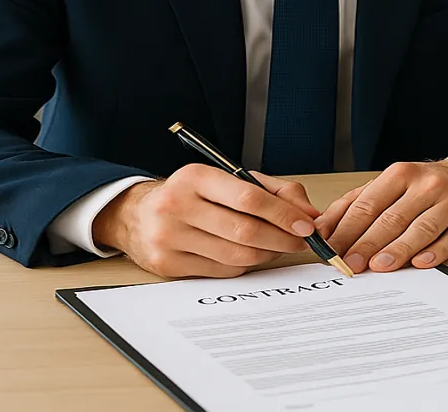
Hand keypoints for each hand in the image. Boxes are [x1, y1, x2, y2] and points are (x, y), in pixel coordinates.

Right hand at [92, 164, 321, 278]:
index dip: (283, 214)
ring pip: (235, 255)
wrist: (137, 215)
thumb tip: (309, 213)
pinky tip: (249, 255)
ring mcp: (169, 238)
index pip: (249, 197)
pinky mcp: (167, 265)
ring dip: (266, 254)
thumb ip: (274, 190)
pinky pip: (221, 271)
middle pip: (244, 230)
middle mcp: (177, 206)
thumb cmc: (192, 195)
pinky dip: (243, 266)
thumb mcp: (228, 179)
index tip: (306, 225)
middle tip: (300, 241)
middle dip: (281, 239)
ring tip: (278, 247)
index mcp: (195, 177)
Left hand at [314, 153, 447, 272]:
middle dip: (367, 243)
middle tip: (349, 264)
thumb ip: (359, 201)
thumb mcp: (394, 182)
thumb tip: (323, 227)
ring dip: (399, 249)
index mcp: (402, 174)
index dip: (347, 228)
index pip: (368, 203)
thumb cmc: (430, 184)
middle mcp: (427, 184)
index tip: (331, 249)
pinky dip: (436, 252)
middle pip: (392, 217)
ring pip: (421, 228)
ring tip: (379, 267)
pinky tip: (421, 263)